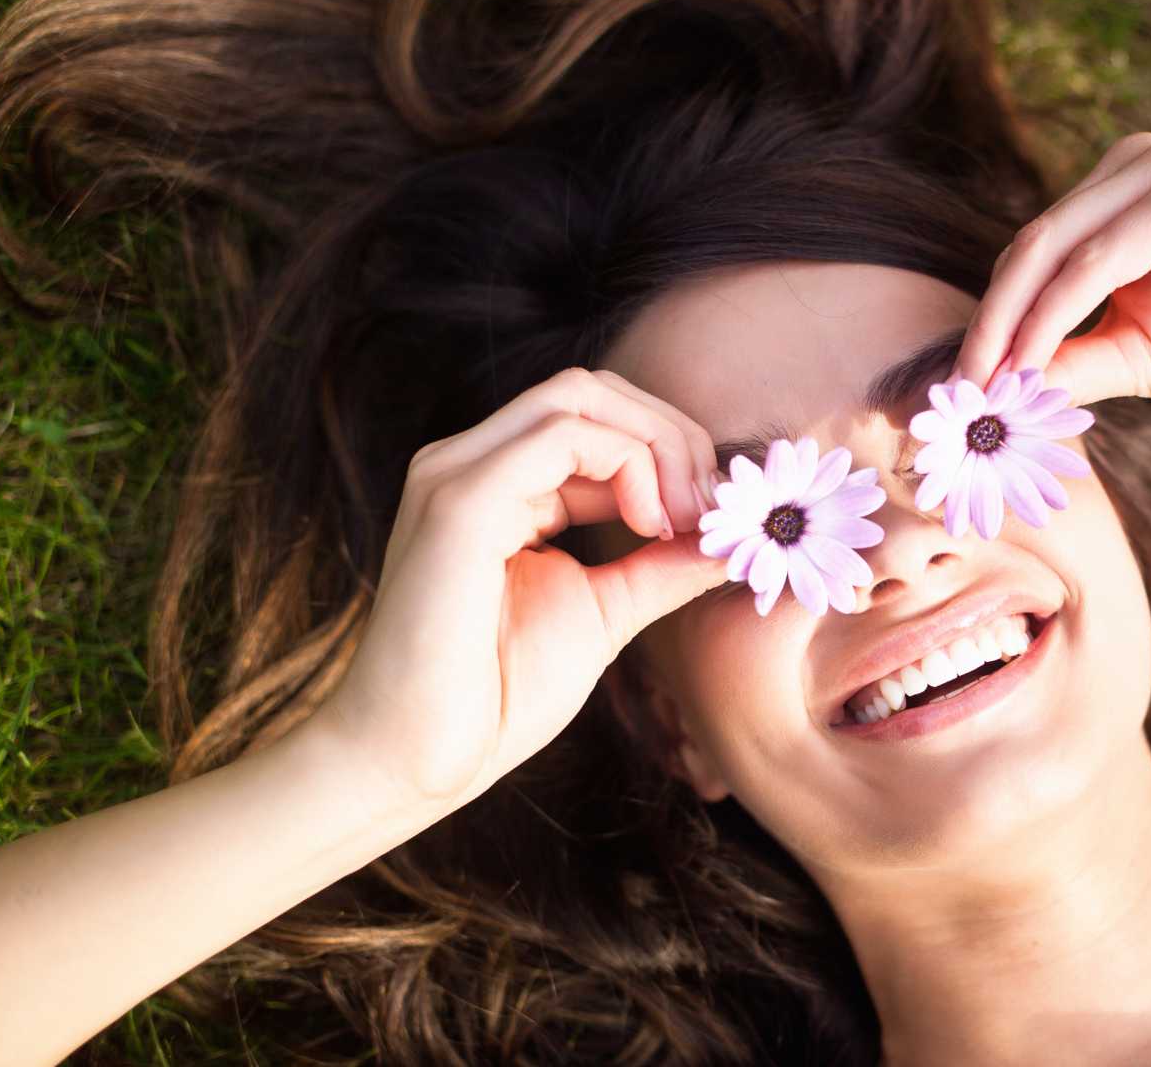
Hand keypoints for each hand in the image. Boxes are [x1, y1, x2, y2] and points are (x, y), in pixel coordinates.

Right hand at [315, 367, 730, 810]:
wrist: (419, 759)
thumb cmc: (496, 696)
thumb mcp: (606, 612)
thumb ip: (662, 565)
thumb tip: (731, 537)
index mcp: (497, 484)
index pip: (597, 419)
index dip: (672, 452)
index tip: (717, 517)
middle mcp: (470, 462)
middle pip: (592, 391)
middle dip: (672, 436)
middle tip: (711, 508)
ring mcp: (457, 473)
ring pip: (579, 397)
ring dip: (658, 446)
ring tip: (685, 518)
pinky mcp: (459, 500)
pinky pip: (560, 436)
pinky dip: (628, 464)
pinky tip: (651, 522)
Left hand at [952, 133, 1150, 409]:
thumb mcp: (1142, 356)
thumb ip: (1072, 361)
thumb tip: (994, 392)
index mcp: (1122, 198)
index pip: (1030, 255)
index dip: (987, 323)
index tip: (955, 392)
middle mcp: (1140, 168)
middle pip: (1028, 246)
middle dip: (986, 326)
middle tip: (957, 398)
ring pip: (1052, 248)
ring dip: (1009, 325)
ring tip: (988, 392)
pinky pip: (1100, 259)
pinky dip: (1055, 314)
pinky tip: (1030, 364)